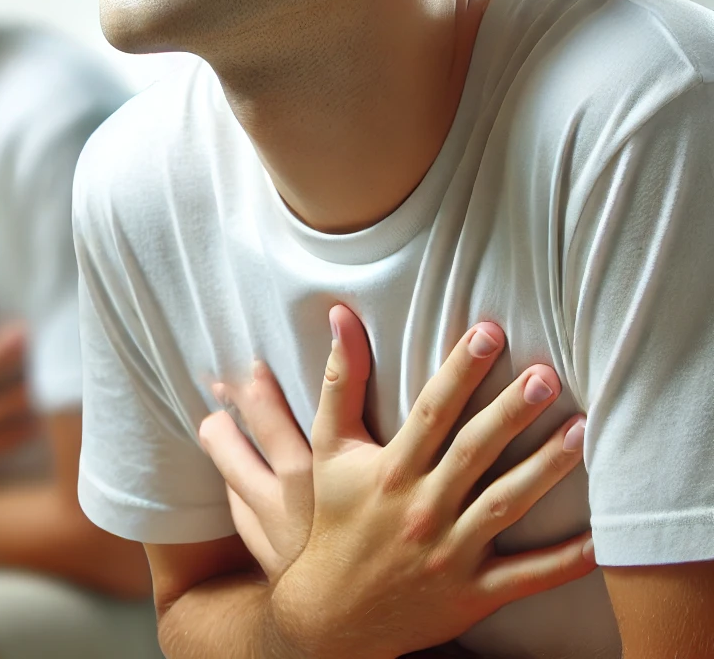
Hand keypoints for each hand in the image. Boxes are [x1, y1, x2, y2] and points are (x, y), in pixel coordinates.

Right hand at [203, 306, 593, 658]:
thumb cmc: (336, 518)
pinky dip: (564, 560)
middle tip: (546, 377)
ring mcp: (451, 552)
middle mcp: (422, 508)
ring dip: (545, 469)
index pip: (431, 412)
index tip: (489, 332)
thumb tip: (342, 317)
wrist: (334, 610)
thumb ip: (340, 380)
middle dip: (510, 412)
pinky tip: (599, 537)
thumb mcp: (330, 447)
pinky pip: (526, 576)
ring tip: (580, 431)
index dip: (460, 370)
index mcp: (390, 470)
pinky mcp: (474, 592)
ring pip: (505, 505)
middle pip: (473, 452)